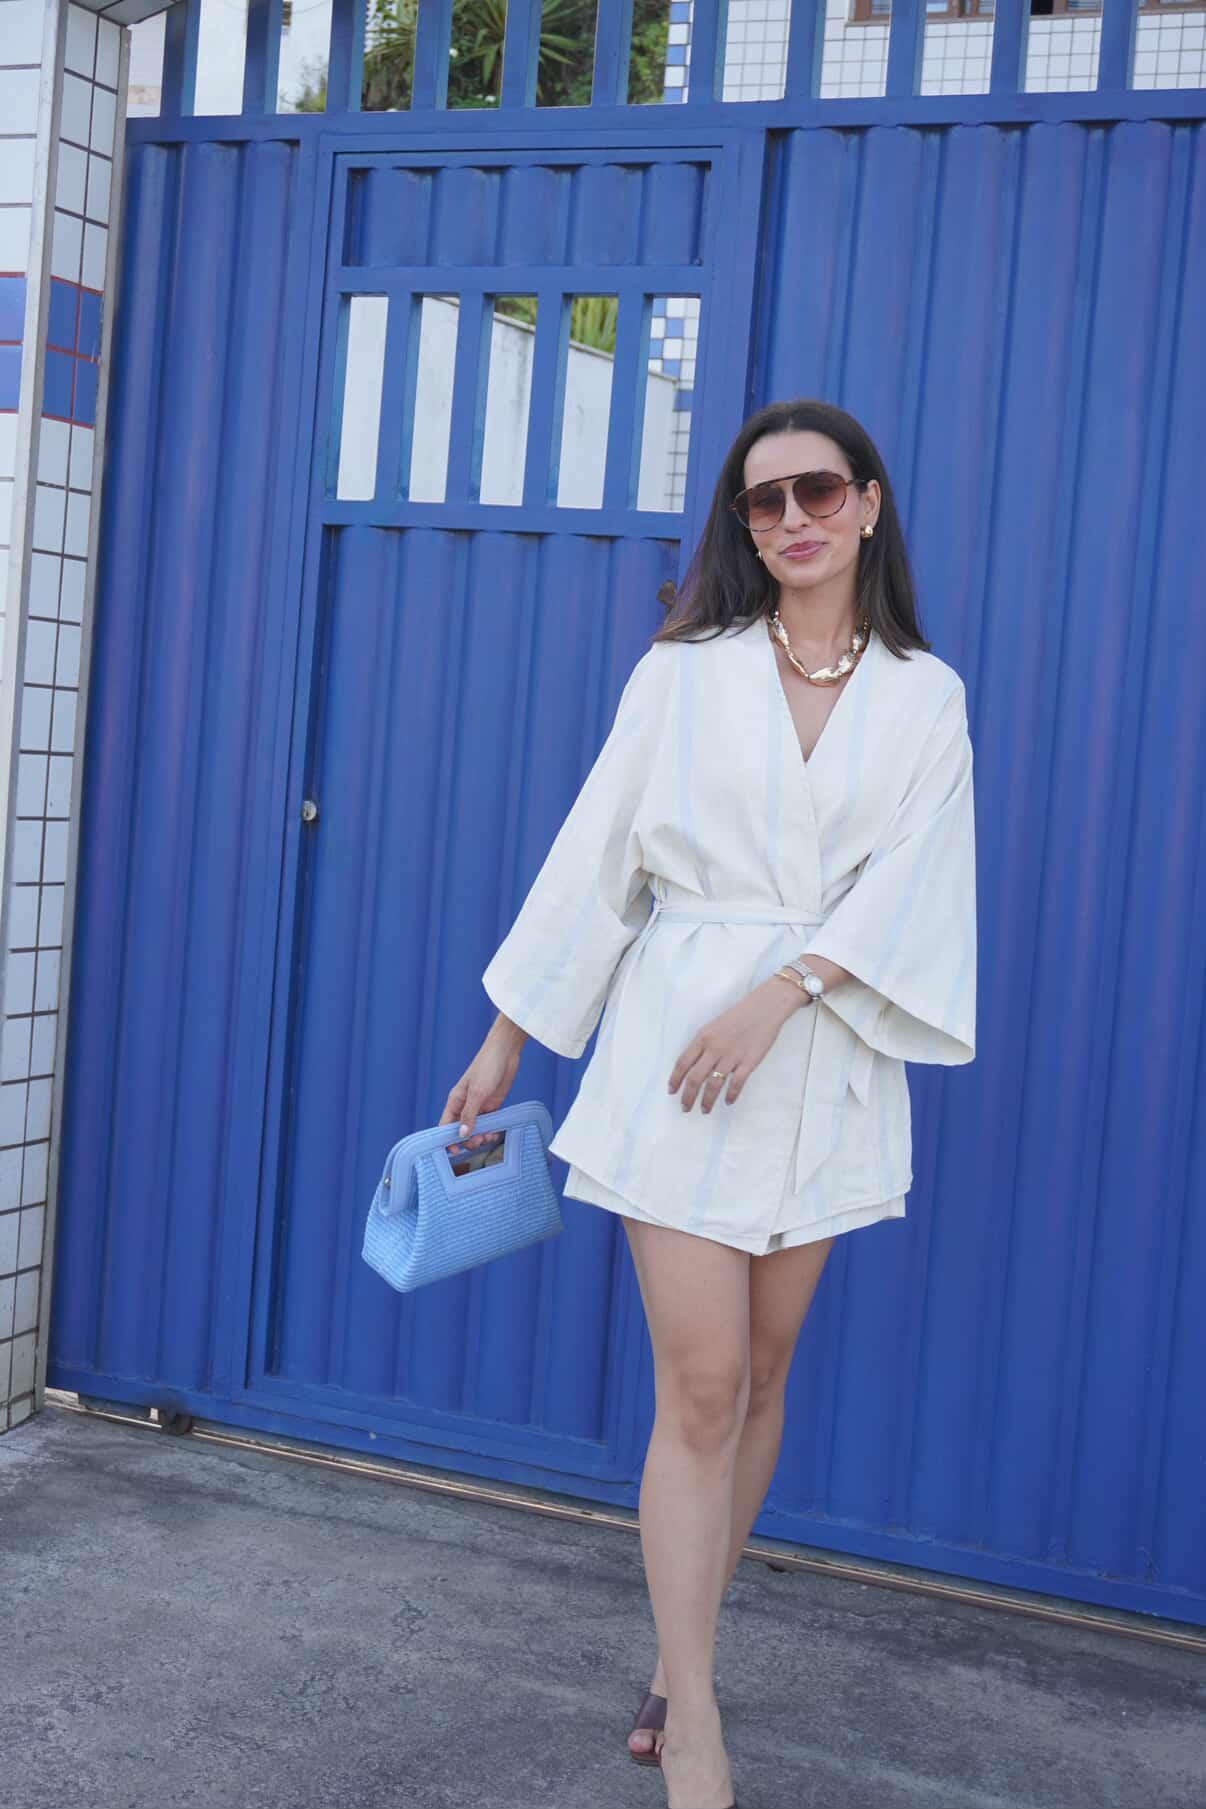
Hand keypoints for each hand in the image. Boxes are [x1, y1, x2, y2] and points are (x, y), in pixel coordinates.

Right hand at [440, 1016, 525, 1154]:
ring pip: (476, 1128)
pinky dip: (492, 1130)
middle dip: (469, 1139)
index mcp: (455, 1101)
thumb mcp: (477, 1093)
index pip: (446, 1125)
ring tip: (490, 1137)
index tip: (455, 1151)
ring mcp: (480, 1105)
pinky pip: (490, 1123)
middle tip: (479, 1141)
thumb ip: (469, 1115)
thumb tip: (461, 1135)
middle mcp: (465, 1105)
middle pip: (462, 1130)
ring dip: (481, 1136)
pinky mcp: (493, 1104)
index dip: (448, 1139)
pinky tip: (496, 1133)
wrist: (505, 1053)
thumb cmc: (487, 1067)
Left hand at [668, 979, 803, 1114]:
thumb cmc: (738, 1016)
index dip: (675, 1079)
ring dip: (707, 1101)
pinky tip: (728, 1102)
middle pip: (695, 1078)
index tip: (671, 1090)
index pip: (683, 1062)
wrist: (763, 1008)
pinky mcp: (749, 1062)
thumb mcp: (713, 1027)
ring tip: (705, 1110)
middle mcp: (714, 1048)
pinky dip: (731, 1095)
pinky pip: (736, 1084)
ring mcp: (731, 1056)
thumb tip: (692, 1066)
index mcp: (703, 1038)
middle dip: (688, 1096)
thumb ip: (703, 1045)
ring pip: (714, 1085)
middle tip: (685, 1108)